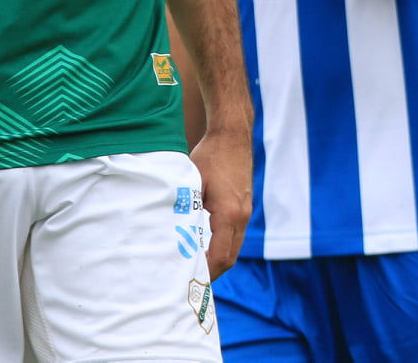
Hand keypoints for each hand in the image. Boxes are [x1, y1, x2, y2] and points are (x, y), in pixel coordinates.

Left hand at [190, 125, 251, 279]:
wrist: (233, 135)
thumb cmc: (211, 156)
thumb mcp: (192, 184)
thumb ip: (186, 212)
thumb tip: (172, 237)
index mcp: (229, 214)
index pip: (220, 256)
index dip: (206, 273)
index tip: (188, 283)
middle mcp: (241, 216)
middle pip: (230, 257)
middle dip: (212, 273)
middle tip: (190, 283)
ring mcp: (245, 211)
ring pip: (234, 247)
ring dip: (217, 260)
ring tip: (195, 269)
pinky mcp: (244, 206)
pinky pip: (235, 235)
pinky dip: (222, 246)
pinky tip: (205, 247)